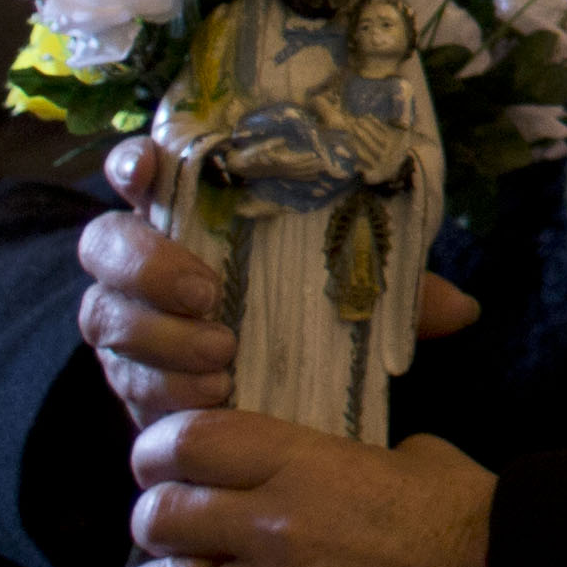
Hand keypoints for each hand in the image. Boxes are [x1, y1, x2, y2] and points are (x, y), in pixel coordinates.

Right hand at [79, 135, 476, 426]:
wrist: (275, 398)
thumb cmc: (313, 316)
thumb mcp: (358, 295)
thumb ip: (398, 293)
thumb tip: (462, 309)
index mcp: (192, 212)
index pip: (141, 169)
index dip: (133, 165)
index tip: (147, 172)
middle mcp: (145, 259)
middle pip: (105, 243)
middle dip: (147, 267)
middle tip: (208, 296)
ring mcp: (127, 319)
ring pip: (104, 316)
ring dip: (158, 339)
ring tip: (221, 363)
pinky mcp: (128, 376)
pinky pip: (123, 381)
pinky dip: (162, 392)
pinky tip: (208, 402)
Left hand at [122, 408, 501, 566]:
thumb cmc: (466, 520)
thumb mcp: (409, 457)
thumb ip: (347, 456)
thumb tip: (326, 461)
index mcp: (304, 463)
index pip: (191, 442)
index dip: (157, 450)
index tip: (156, 462)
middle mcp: (276, 527)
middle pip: (163, 516)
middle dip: (153, 518)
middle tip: (163, 525)